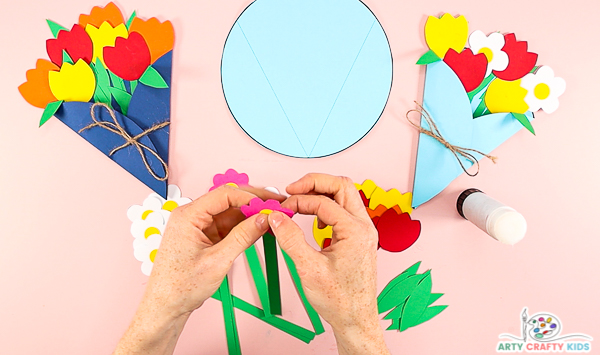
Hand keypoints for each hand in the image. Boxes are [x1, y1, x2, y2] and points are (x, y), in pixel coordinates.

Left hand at [114, 186, 274, 354]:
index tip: (269, 202)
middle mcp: (191, 216)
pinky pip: (227, 225)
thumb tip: (263, 219)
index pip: (223, 195)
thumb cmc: (180, 286)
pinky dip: (243, 226)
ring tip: (272, 217)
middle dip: (252, 202)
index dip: (250, 196)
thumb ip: (243, 237)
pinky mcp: (204, 236)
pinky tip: (258, 228)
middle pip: (227, 200)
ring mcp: (198, 226)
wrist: (166, 306)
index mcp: (188, 216)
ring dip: (250, 214)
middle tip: (276, 204)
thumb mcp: (218, 261)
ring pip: (229, 213)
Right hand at [268, 174, 389, 354]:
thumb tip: (275, 218)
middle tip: (292, 189)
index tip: (281, 209)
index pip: (323, 202)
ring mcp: (363, 230)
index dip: (298, 201)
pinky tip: (312, 216)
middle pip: (341, 186)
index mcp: (356, 231)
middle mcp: (364, 226)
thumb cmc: (339, 299)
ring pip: (344, 195)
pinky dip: (326, 206)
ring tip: (299, 200)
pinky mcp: (358, 236)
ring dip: (321, 193)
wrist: (355, 318)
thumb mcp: (308, 269)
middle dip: (314, 183)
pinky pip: (343, 209)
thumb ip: (291, 239)